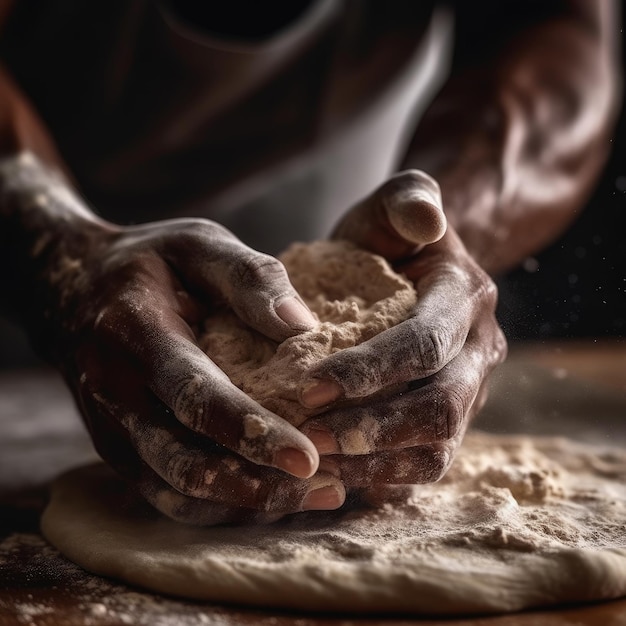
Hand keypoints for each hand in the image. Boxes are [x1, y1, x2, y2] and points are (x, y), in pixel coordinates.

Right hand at [41, 209, 345, 523]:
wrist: (71, 288)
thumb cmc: (150, 263)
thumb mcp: (198, 244)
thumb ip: (249, 277)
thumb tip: (304, 327)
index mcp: (135, 334)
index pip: (193, 395)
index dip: (250, 431)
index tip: (307, 457)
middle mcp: (114, 392)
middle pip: (184, 461)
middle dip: (256, 485)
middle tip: (327, 489)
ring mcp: (111, 428)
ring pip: (176, 491)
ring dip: (245, 504)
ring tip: (314, 498)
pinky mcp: (118, 447)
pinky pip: (167, 494)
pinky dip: (220, 506)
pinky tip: (271, 498)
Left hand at [298, 170, 506, 488]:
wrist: (413, 267)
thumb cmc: (389, 236)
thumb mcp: (395, 202)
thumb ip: (409, 198)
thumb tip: (425, 220)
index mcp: (466, 298)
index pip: (425, 343)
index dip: (370, 369)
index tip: (307, 386)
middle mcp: (478, 352)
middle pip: (439, 407)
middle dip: (372, 427)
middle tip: (307, 435)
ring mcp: (468, 391)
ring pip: (437, 447)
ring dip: (376, 461)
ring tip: (315, 458)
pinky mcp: (448, 421)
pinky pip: (425, 464)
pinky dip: (381, 475)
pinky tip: (333, 471)